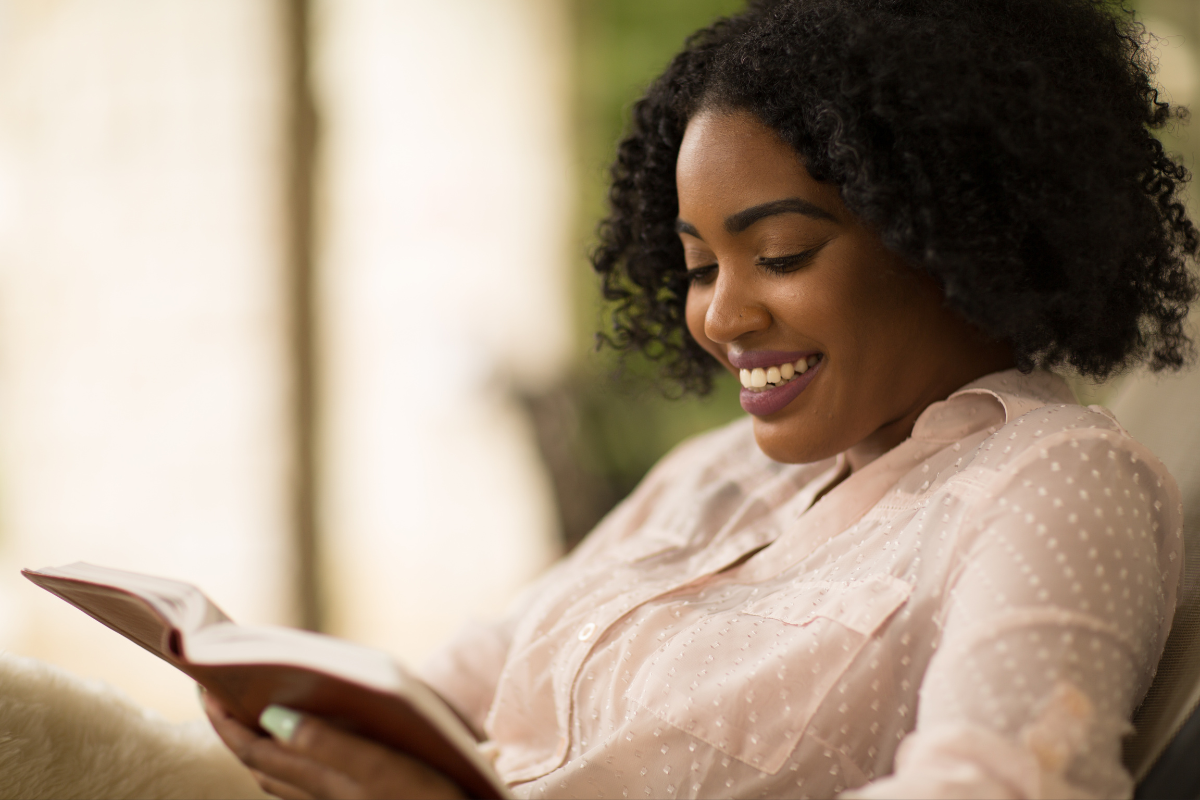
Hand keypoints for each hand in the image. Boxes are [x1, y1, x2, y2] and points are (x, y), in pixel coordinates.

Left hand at [203, 691, 464, 799]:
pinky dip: (287, 753)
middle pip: (259, 759)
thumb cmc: (432, 799)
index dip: (224, 720)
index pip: (253, 749)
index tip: (204, 683)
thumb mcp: (384, 769)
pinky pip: (302, 777)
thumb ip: (328, 745)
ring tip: (249, 704)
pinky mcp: (356, 798)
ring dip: (256, 739)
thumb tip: (273, 716)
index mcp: (321, 783)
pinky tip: (301, 736)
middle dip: (233, 725)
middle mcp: (320, 795)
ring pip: (278, 771)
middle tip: (219, 684)